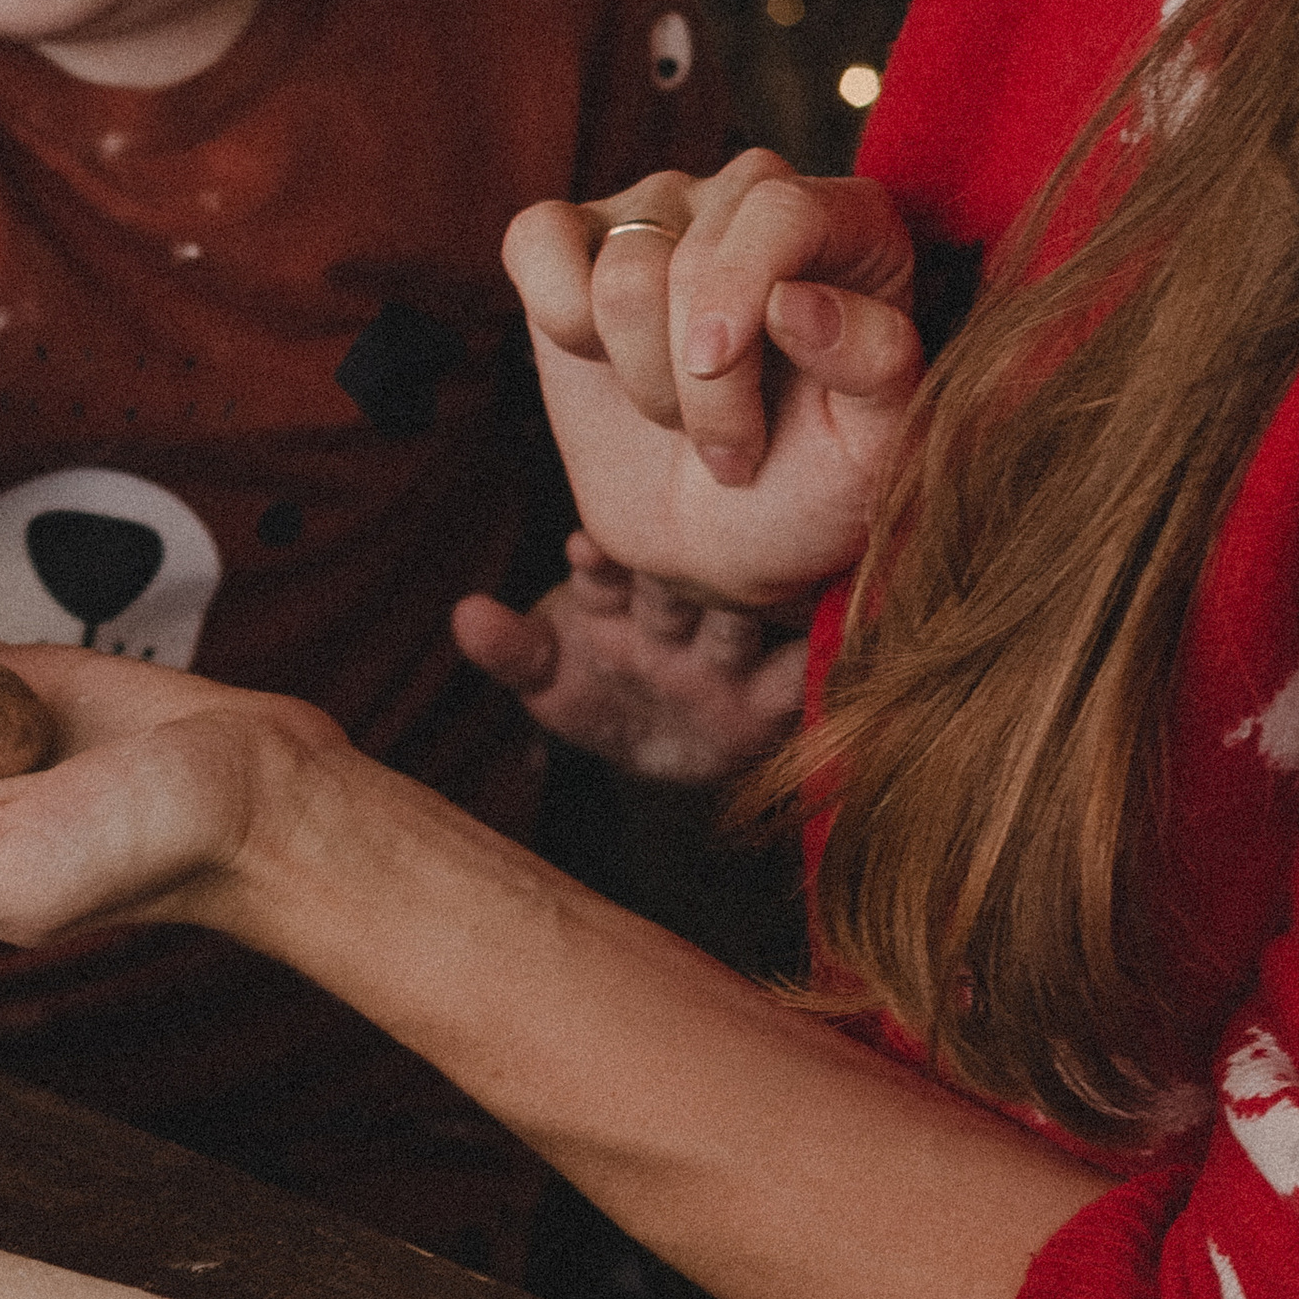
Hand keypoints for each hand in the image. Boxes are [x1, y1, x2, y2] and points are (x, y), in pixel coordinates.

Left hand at [454, 532, 807, 780]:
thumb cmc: (600, 692)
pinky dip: (820, 673)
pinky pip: (804, 681)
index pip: (608, 576)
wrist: (660, 747)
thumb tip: (464, 615)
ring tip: (744, 611)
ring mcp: (734, 650)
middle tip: (671, 570)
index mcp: (624, 598)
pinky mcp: (777, 697)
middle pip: (678, 592)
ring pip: (743, 627)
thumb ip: (513, 651)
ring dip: (742, 621)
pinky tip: (834, 664)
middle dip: (677, 585)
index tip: (581, 552)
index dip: (595, 567)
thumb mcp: (549, 679)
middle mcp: (682, 612)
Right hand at [503, 153, 922, 615]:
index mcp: (851, 226)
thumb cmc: (810, 486)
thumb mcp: (874, 454)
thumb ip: (873, 366)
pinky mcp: (575, 243)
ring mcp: (661, 212)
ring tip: (679, 418)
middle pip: (695, 257)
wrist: (720, 538)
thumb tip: (795, 300)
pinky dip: (557, 314)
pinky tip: (595, 360)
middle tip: (731, 452)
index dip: (739, 288)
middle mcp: (755, 198)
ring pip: (622, 273)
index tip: (717, 371)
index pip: (780, 208)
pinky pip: (538, 240)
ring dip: (644, 379)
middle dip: (703, 386)